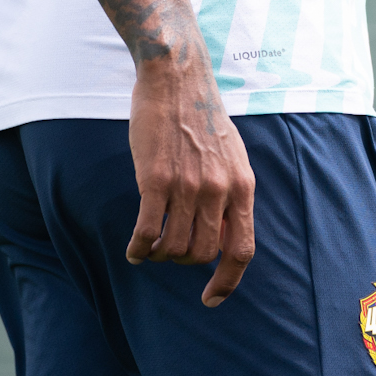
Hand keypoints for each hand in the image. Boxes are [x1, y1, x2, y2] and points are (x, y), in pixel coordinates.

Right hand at [124, 53, 256, 305]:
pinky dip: (138, 249)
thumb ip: (231, 193)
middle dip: (184, 261)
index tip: (210, 298)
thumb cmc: (202, 115)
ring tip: (150, 248)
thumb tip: (223, 235)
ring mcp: (187, 186)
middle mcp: (218, 190)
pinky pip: (146, 231)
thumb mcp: (232, 155)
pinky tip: (133, 251)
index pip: (241, 250)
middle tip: (170, 250)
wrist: (177, 78)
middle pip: (202, 254)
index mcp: (242, 185)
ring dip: (159, 255)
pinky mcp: (155, 179)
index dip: (227, 281)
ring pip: (173, 247)